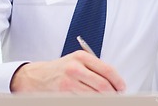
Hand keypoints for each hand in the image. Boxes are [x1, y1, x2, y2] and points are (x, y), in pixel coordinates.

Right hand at [10, 50, 125, 92]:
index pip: (107, 70)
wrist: (36, 77)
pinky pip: (83, 100)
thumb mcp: (76, 61)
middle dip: (112, 93)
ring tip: (105, 99)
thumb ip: (94, 68)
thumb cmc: (59, 69)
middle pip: (103, 85)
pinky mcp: (63, 94)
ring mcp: (69, 82)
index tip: (122, 87)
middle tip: (116, 96)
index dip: (118, 81)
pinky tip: (92, 100)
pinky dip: (91, 102)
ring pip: (94, 95)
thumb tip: (114, 82)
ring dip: (103, 99)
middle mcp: (75, 68)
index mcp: (81, 57)